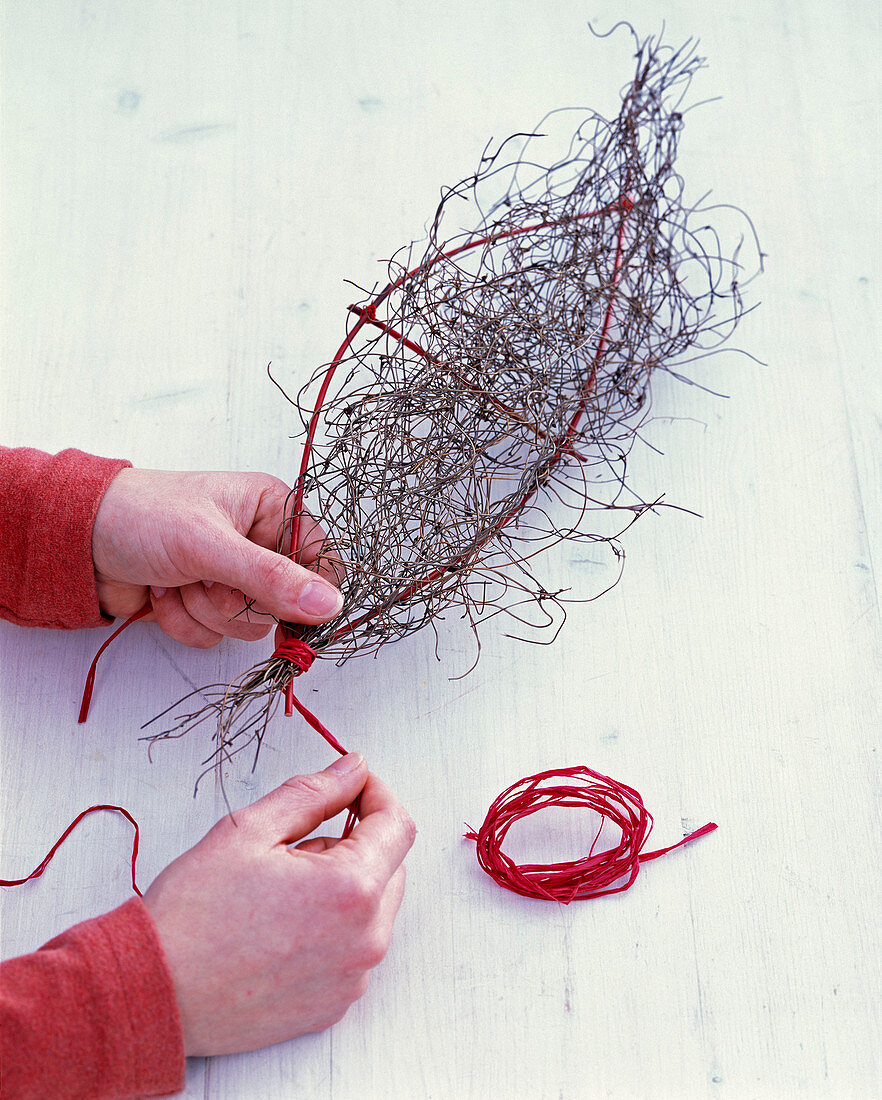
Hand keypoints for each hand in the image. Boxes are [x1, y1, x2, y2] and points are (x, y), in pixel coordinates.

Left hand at [92, 468, 343, 645]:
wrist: (75, 538)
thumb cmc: (141, 516)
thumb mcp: (210, 544)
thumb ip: (271, 578)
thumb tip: (328, 605)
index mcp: (272, 510)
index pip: (322, 562)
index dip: (310, 592)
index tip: (286, 609)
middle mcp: (258, 543)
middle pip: (283, 604)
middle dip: (233, 599)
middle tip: (202, 575)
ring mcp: (230, 577)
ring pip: (247, 626)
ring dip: (203, 611)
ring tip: (175, 578)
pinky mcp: (204, 604)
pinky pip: (214, 637)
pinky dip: (184, 622)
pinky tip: (162, 592)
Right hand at [143, 754, 415, 1055]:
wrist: (153, 992)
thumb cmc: (192, 913)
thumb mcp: (251, 829)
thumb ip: (314, 792)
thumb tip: (353, 769)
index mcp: (351, 889)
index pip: (397, 825)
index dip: (375, 794)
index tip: (351, 785)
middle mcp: (364, 940)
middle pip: (391, 867)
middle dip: (356, 842)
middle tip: (296, 843)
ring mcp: (351, 979)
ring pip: (372, 908)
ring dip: (343, 885)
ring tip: (281, 890)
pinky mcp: (333, 1005)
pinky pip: (352, 949)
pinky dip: (332, 928)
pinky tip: (280, 927)